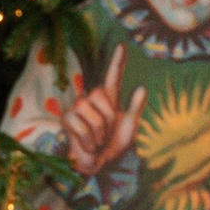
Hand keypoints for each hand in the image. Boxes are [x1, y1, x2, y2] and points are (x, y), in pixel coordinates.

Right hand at [61, 47, 144, 178]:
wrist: (99, 164)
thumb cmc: (113, 146)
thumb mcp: (129, 128)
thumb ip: (134, 108)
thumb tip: (142, 87)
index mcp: (109, 99)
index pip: (113, 76)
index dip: (117, 61)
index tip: (122, 45)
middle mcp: (91, 98)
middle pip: (101, 96)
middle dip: (108, 120)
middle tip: (106, 134)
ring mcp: (77, 107)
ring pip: (93, 114)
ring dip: (99, 133)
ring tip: (97, 140)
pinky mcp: (67, 118)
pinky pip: (82, 127)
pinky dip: (89, 141)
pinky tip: (88, 144)